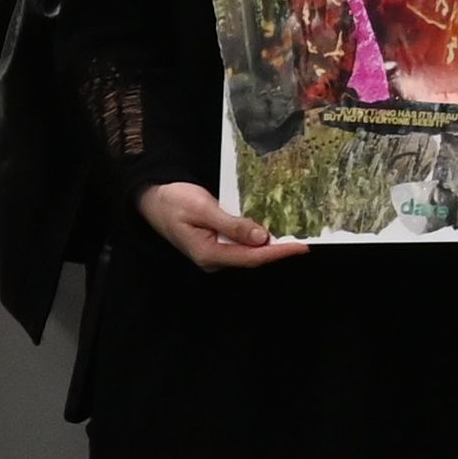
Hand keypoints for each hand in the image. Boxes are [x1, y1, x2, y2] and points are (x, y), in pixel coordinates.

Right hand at [140, 178, 305, 269]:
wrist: (151, 199)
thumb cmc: (174, 201)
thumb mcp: (203, 209)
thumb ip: (232, 224)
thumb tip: (261, 238)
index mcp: (210, 255)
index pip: (252, 258)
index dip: (278, 252)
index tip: (302, 247)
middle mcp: (214, 260)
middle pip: (253, 258)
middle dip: (279, 250)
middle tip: (306, 239)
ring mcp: (214, 254)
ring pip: (248, 253)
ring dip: (271, 245)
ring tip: (295, 235)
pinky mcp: (215, 245)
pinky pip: (241, 245)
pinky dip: (258, 238)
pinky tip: (272, 230)